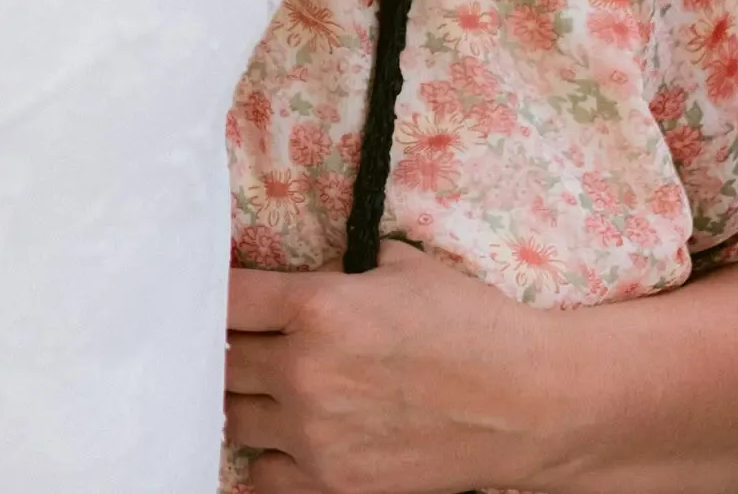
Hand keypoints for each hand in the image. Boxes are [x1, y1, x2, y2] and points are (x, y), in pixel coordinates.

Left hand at [224, 242, 560, 493]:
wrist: (529, 402)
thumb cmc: (471, 322)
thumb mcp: (400, 266)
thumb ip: (337, 268)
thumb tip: (299, 270)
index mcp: (317, 307)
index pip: (223, 296)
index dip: (208, 290)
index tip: (209, 291)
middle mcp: (304, 371)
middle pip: (217, 359)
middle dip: (223, 347)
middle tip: (238, 341)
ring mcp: (315, 433)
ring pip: (231, 416)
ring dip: (241, 400)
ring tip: (260, 388)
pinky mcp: (333, 483)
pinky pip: (261, 474)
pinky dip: (266, 455)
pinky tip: (281, 438)